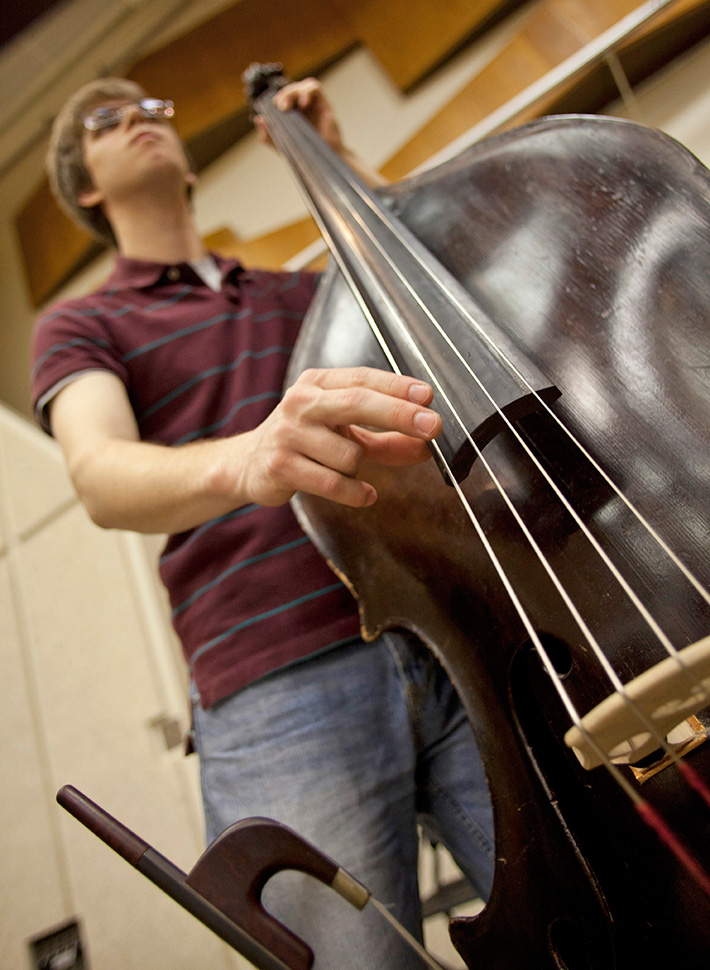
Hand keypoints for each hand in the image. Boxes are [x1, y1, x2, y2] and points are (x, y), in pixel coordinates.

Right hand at [232, 366, 440, 507]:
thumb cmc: (306, 442)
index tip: (429, 396)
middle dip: (398, 414)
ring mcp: (288, 433)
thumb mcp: (346, 433)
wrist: (248, 464)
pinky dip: (356, 492)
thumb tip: (427, 447)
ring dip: (360, 469)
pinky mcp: (280, 465)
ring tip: (345, 470)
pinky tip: (364, 493)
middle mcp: (301, 402)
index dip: (397, 387)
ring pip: (350, 455)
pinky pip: (334, 482)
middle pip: (356, 402)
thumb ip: (387, 440)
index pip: (363, 379)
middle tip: (433, 426)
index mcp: (318, 383)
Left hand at [254, 76, 345, 154]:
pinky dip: (307, 91)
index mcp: (292, 116)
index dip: (276, 99)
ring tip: (288, 106)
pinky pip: (314, 88)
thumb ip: (268, 135)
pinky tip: (303, 103)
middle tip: (280, 107)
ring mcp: (313, 106)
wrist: (324, 164)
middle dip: (283, 95)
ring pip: (301, 86)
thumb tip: (259, 119)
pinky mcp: (324, 106)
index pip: (281, 98)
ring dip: (292, 92)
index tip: (272, 109)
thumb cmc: (306, 156)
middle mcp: (302, 109)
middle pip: (290, 90)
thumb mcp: (281, 146)